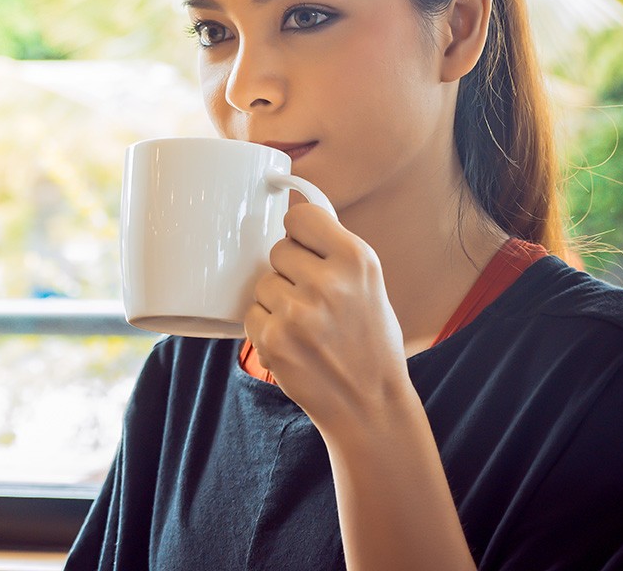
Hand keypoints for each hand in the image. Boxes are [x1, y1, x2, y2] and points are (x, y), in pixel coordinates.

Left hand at [244, 202, 410, 431]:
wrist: (370, 405)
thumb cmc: (370, 342)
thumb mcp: (370, 285)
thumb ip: (335, 252)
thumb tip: (294, 220)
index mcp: (357, 260)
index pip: (302, 217)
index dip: (300, 233)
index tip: (305, 247)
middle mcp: (328, 283)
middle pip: (278, 250)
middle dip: (290, 272)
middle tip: (314, 300)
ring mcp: (297, 313)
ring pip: (263, 283)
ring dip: (277, 301)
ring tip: (306, 326)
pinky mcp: (273, 340)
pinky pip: (252, 314)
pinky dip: (266, 327)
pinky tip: (293, 343)